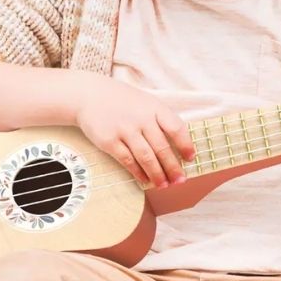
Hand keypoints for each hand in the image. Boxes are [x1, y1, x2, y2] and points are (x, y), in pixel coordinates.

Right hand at [74, 75, 196, 189]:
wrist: (90, 95)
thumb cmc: (123, 101)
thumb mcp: (145, 103)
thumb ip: (160, 120)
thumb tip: (177, 147)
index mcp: (154, 107)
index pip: (176, 128)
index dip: (185, 145)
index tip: (190, 158)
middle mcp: (141, 119)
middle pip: (162, 147)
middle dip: (173, 167)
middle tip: (179, 180)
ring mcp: (125, 130)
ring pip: (146, 157)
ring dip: (157, 174)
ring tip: (163, 185)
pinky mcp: (109, 141)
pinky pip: (127, 161)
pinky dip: (137, 172)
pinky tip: (144, 180)